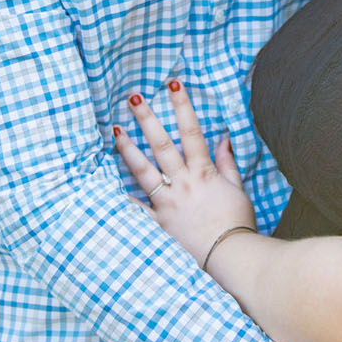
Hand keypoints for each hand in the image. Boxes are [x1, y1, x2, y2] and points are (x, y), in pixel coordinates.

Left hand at [115, 82, 256, 264]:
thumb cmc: (237, 225)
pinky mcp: (158, 224)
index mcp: (204, 173)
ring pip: (143, 171)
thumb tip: (224, 138)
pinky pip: (135, 209)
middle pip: (162, 145)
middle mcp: (183, 184)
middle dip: (147, 119)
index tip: (173, 83)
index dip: (182, 105)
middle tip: (133, 98)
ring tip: (115, 130)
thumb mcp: (238, 189)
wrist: (231, 258)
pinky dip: (120, 198)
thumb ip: (227, 163)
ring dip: (128, 149)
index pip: (192, 131)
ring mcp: (167, 204)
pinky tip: (103, 186)